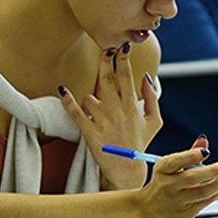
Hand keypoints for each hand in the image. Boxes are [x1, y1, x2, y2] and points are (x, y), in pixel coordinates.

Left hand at [58, 43, 160, 189]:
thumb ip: (152, 99)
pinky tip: (63, 90)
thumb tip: (146, 77)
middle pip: (108, 79)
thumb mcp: (154, 122)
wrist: (126, 171)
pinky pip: (76, 112)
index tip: (121, 46)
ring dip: (91, 99)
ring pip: (91, 97)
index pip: (127, 76)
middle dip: (106, 61)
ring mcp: (103, 121)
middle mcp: (118, 111)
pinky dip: (68, 101)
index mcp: (132, 107)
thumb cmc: (139, 144)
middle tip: (105, 49)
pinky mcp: (89, 132)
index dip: (123, 59)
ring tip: (97, 113)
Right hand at [138, 143, 217, 217]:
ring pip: (202, 192)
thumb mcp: (169, 167)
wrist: (147, 211)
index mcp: (162, 170)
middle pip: (191, 178)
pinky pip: (206, 202)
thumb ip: (188, 154)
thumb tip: (203, 141)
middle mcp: (168, 185)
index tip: (205, 152)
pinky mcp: (186, 212)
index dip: (191, 155)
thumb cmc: (162, 185)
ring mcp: (177, 200)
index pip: (175, 161)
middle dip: (211, 171)